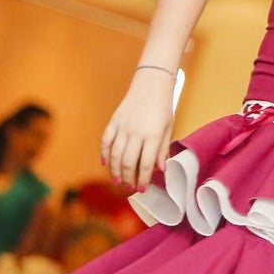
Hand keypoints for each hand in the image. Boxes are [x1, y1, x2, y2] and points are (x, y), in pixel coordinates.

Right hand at [100, 69, 175, 190]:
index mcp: (153, 135)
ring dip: (115, 170)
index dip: (144, 179)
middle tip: (129, 186)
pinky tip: (105, 163)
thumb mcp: (169, 127)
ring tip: (118, 180)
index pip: (146, 164)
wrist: (151, 84)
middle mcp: (137, 132)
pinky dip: (104, 154)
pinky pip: (105, 141)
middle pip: (128, 162)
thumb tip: (161, 169)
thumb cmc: (162, 107)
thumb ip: (163, 148)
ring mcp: (123, 126)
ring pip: (115, 155)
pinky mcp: (114, 121)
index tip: (143, 188)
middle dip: (128, 178)